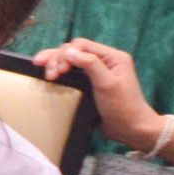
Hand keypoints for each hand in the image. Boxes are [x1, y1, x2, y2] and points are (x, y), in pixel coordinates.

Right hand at [36, 38, 158, 147]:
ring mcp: (98, 72)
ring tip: (41, 69)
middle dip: (58, 59)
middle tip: (49, 75)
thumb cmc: (123, 107)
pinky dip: (60, 72)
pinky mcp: (91, 83)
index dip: (66, 54)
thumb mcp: (107, 84)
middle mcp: (105, 61)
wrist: (132, 129)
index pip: (82, 45)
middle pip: (74, 50)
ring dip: (56, 63)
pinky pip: (73, 72)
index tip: (59, 71)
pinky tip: (50, 75)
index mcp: (112, 57)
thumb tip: (68, 51)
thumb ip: (90, 64)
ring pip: (71, 60)